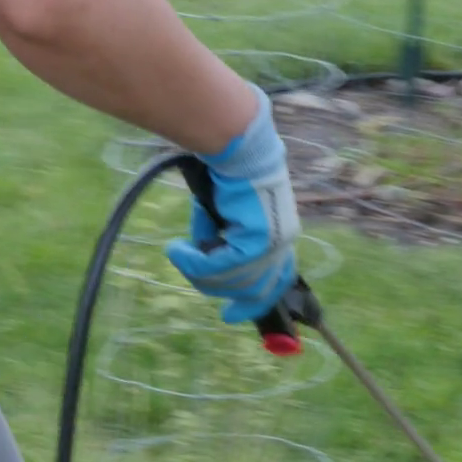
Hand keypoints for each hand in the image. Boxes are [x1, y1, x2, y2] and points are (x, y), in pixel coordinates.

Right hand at [165, 84, 301, 324]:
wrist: (237, 145)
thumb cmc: (229, 170)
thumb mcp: (229, 213)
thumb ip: (225, 240)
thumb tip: (206, 259)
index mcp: (283, 233)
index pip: (278, 280)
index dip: (255, 302)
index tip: (232, 316)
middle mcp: (284, 242)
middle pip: (251, 288)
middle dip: (219, 289)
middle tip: (192, 275)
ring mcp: (272, 243)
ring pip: (232, 280)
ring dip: (200, 271)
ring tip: (179, 252)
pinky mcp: (255, 241)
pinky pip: (219, 266)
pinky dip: (195, 262)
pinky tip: (177, 250)